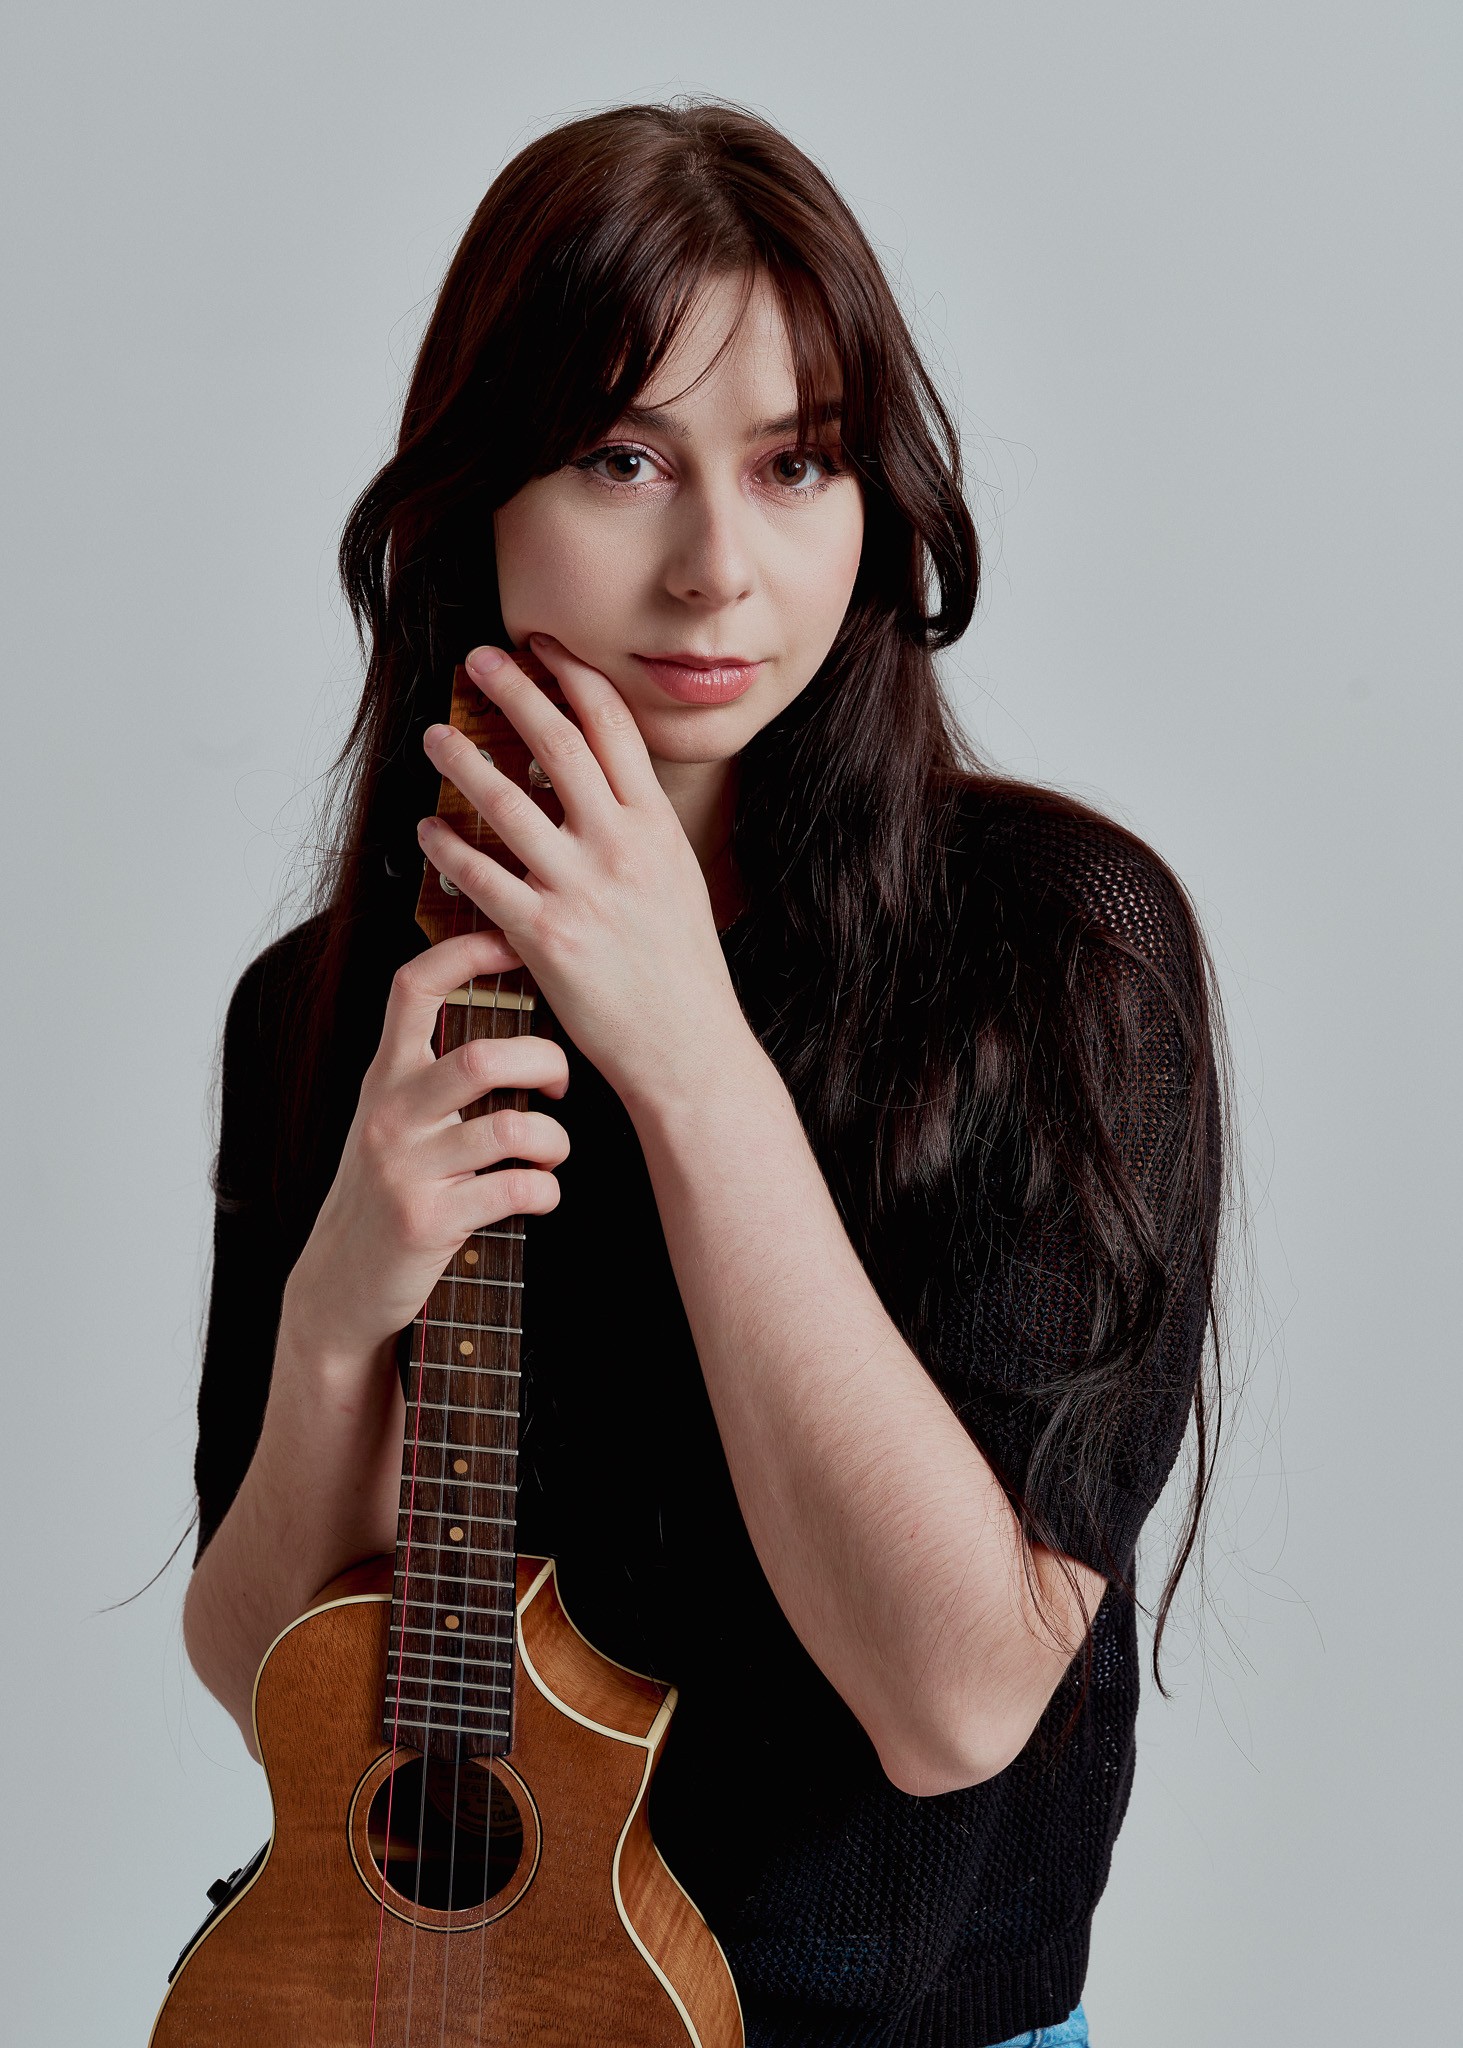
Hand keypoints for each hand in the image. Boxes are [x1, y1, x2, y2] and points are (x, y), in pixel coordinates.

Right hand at [282, 928, 570, 1365]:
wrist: (337, 1289)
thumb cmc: (383, 1194)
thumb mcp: (390, 1121)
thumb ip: (428, 1071)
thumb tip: (501, 1021)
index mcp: (384, 1078)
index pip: (413, 988)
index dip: (466, 954)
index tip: (512, 944)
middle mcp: (388, 1114)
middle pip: (480, 1058)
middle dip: (545, 1062)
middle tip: (561, 1083)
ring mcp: (405, 1169)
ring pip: (509, 1129)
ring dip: (553, 1138)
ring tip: (552, 1150)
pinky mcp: (426, 1221)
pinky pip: (514, 1189)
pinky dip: (545, 1190)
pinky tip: (539, 1194)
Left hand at [416, 635, 752, 1112]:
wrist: (689, 1048)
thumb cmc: (682, 972)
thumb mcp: (679, 880)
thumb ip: (640, 829)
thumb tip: (603, 785)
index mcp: (657, 826)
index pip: (613, 727)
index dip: (574, 676)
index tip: (543, 646)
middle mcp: (621, 847)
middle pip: (558, 744)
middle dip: (513, 691)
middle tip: (478, 661)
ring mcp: (582, 890)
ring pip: (507, 803)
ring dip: (463, 760)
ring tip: (435, 735)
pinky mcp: (546, 937)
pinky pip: (481, 879)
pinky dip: (447, 848)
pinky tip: (427, 829)